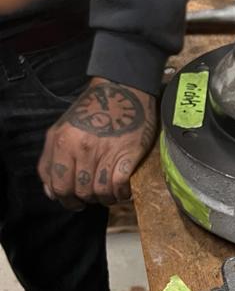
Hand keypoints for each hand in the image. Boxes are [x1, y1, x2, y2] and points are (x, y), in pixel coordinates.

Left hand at [38, 79, 157, 207]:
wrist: (122, 89)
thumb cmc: (92, 110)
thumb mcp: (63, 130)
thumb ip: (51, 159)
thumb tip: (51, 192)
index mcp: (62, 142)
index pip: (58, 185)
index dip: (65, 199)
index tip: (74, 201)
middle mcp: (81, 148)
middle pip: (80, 192)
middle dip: (86, 200)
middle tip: (93, 197)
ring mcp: (105, 153)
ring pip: (101, 193)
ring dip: (106, 199)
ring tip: (110, 194)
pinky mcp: (127, 155)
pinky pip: (119, 186)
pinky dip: (121, 194)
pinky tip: (123, 190)